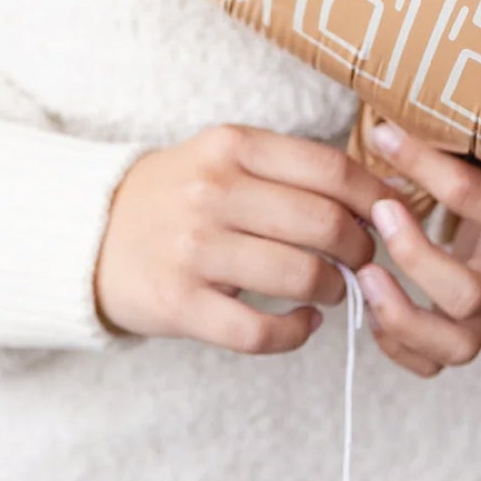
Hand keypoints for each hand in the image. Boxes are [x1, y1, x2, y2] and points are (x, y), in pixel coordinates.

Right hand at [93, 123, 403, 353]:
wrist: (89, 233)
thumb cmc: (178, 194)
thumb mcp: (223, 156)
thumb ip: (289, 168)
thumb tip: (378, 191)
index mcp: (231, 146)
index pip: (330, 168)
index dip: (374, 197)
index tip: (390, 215)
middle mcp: (213, 192)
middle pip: (324, 223)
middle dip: (360, 248)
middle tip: (360, 259)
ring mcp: (195, 249)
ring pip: (300, 276)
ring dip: (333, 289)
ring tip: (331, 289)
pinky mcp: (180, 305)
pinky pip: (260, 331)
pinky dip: (297, 333)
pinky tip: (303, 324)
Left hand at [357, 117, 480, 378]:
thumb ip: (451, 143)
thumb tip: (385, 132)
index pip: (473, 197)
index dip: (422, 164)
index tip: (382, 136)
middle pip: (467, 294)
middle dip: (413, 257)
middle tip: (378, 212)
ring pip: (456, 345)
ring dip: (401, 316)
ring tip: (364, 276)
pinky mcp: (475, 330)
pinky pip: (436, 361)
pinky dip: (399, 345)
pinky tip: (372, 306)